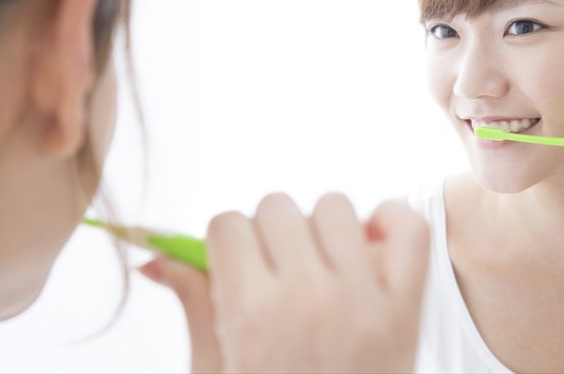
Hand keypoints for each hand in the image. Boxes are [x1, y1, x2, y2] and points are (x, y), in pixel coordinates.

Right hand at [140, 193, 429, 372]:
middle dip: (267, 234)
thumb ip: (194, 305)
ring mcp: (363, 298)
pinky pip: (407, 227)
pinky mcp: (406, 306)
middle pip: (276, 207)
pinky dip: (389, 221)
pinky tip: (367, 248)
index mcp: (252, 315)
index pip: (226, 223)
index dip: (226, 242)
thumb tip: (156, 259)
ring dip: (321, 228)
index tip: (235, 262)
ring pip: (333, 206)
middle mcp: (308, 297)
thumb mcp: (215, 371)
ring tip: (321, 267)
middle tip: (275, 272)